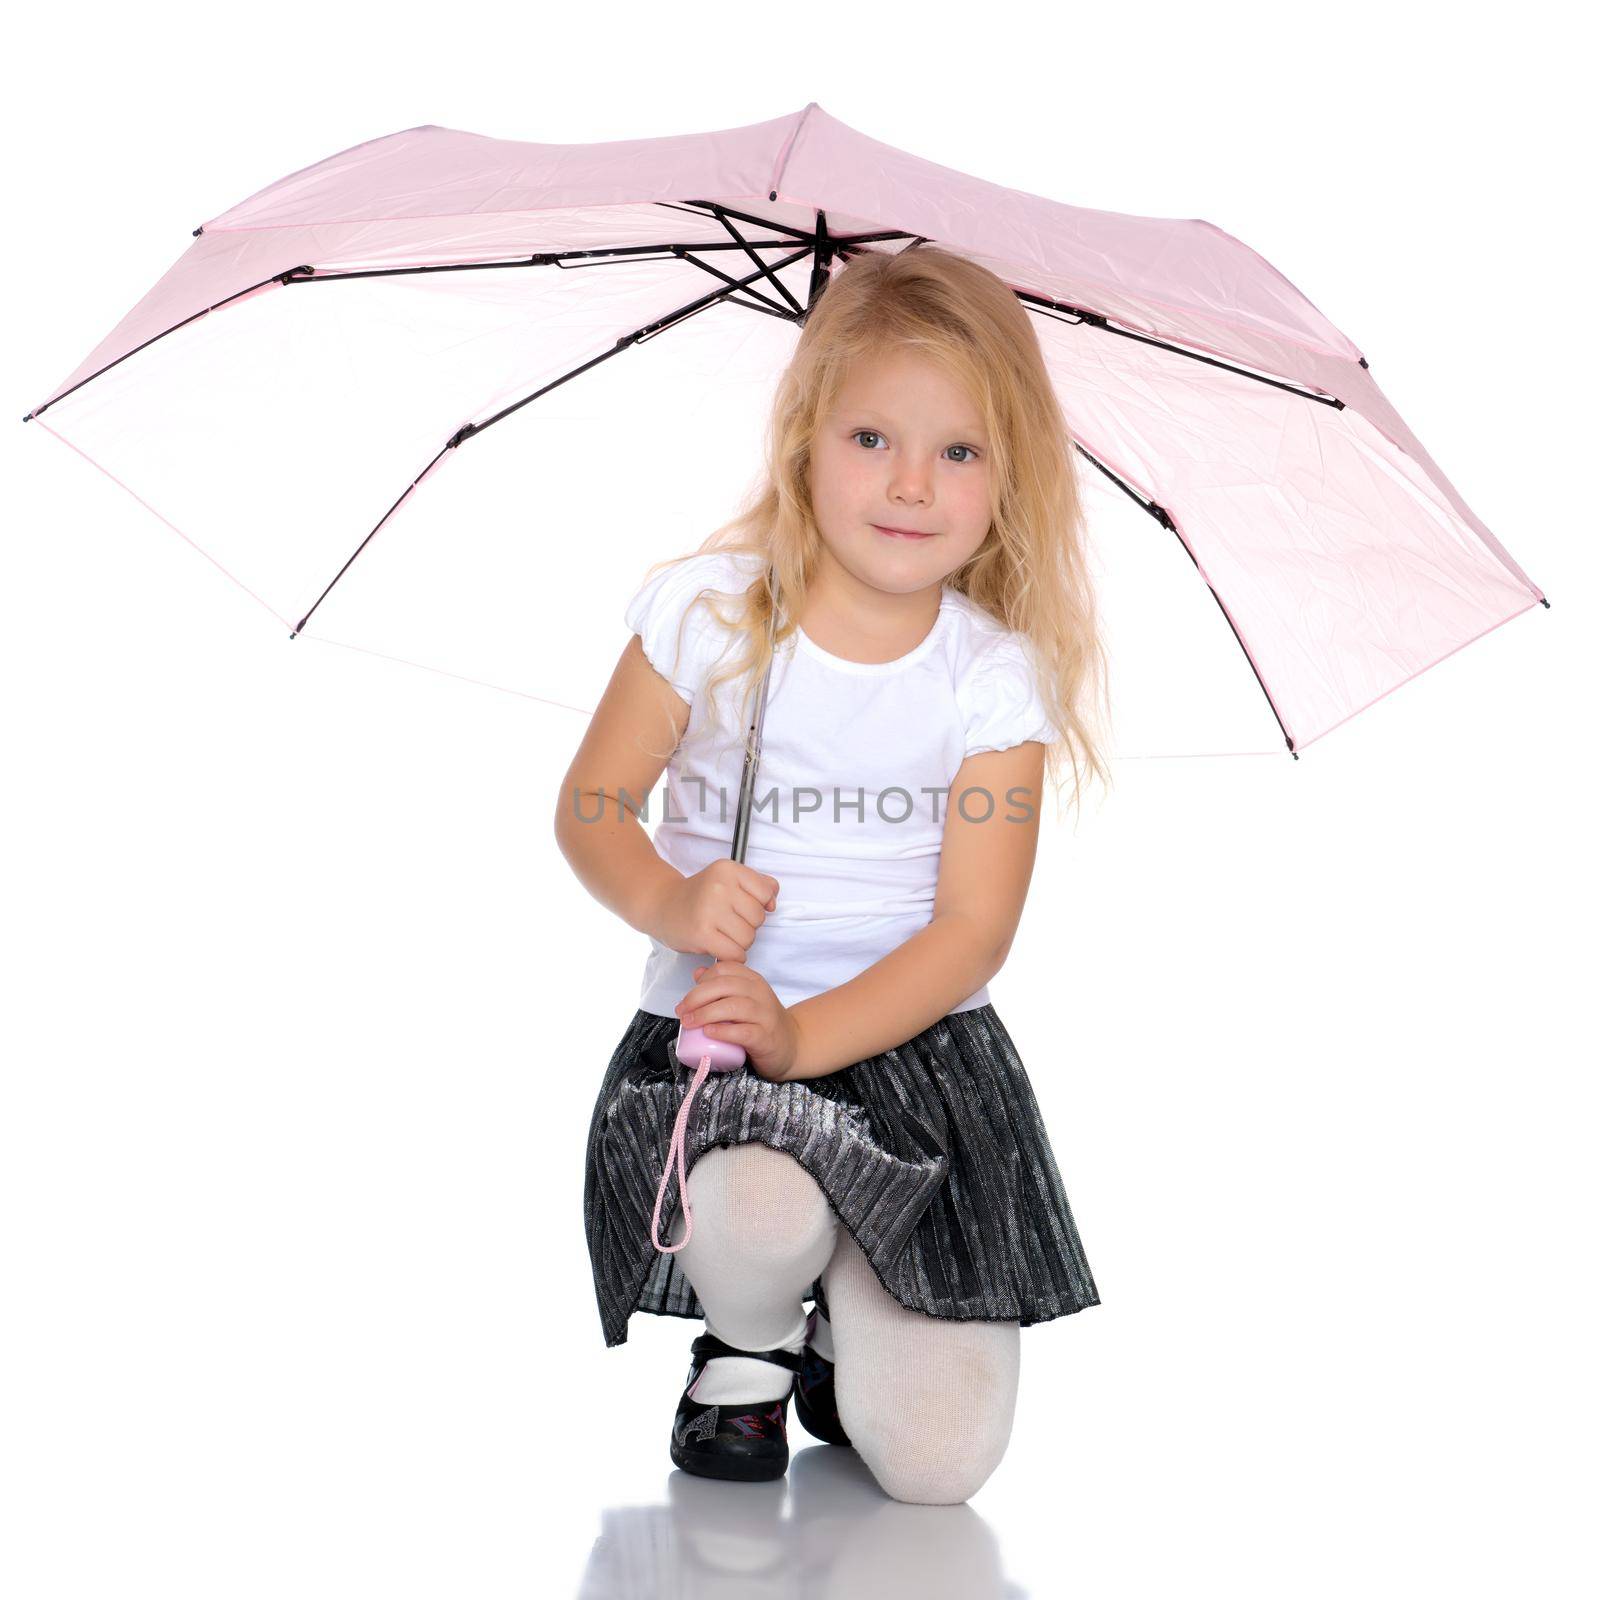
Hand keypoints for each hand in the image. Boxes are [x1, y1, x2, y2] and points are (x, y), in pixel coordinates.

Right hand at [653, 860, 778, 963]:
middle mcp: (719, 886)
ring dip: (739, 942)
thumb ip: (757, 884)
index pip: (766, 892)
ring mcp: (709, 910)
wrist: (662, 905)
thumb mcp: (727, 878)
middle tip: (728, 922)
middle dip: (748, 925)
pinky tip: (719, 947)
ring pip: (748, 938)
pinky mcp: (701, 934)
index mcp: (728, 869)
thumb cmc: (700, 895)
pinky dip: (731, 955)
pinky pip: (734, 953)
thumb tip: (772, 902)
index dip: (760, 905)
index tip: (743, 907)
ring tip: (722, 934)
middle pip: (759, 918)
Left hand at [675, 959, 802, 1082]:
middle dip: (697, 997)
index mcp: (753, 981)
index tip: (689, 996)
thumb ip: (723, 985)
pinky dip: (722, 1031)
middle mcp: (760, 993)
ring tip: (689, 1023)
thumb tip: (698, 972)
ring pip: (732, 1006)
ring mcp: (764, 1015)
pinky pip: (742, 1031)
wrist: (792, 1045)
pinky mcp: (765, 1037)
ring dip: (705, 1013)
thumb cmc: (762, 1022)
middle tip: (682, 1012)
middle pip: (725, 985)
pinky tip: (709, 1033)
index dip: (702, 979)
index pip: (724, 969)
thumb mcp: (744, 998)